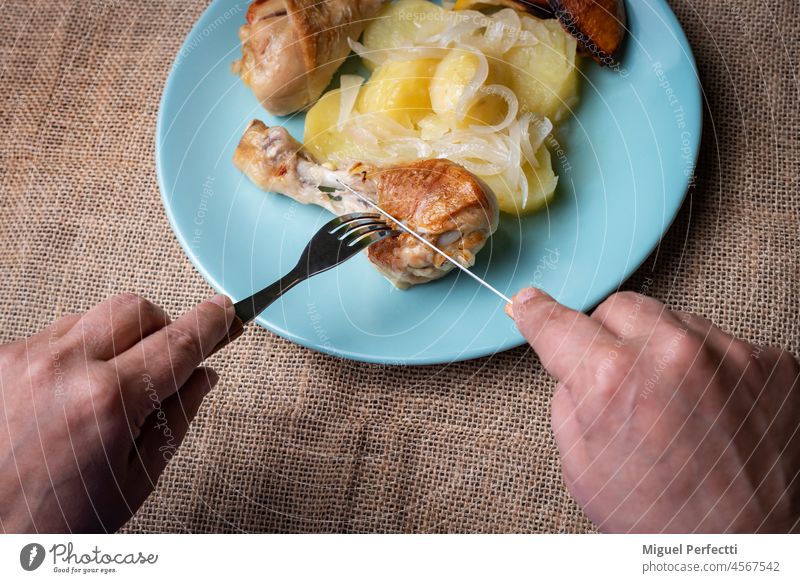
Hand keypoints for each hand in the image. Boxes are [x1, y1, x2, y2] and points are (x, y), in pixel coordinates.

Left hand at [0, 293, 236, 532]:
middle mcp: (61, 369)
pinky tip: (70, 392)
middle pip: (136, 309)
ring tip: (106, 388)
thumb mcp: (134, 479)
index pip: (177, 343)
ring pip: (95, 315)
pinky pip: (56, 333)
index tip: (224, 312)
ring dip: (116, 341)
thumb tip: (202, 376)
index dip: (210, 323)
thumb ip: (176, 417)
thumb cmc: (51, 520)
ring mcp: (23, 359)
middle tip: (161, 363)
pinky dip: (76, 353)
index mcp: (106, 402)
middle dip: (161, 329)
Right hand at [510, 288, 799, 532]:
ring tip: (674, 406)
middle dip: (609, 337)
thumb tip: (570, 363)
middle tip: (618, 378)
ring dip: (663, 353)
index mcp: (611, 379)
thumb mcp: (582, 468)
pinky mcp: (771, 363)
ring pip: (673, 323)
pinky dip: (709, 370)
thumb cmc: (664, 521)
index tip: (530, 304)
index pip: (557, 324)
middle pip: (619, 309)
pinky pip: (722, 345)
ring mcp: (727, 354)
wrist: (748, 549)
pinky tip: (710, 410)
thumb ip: (570, 400)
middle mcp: (671, 353)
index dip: (536, 313)